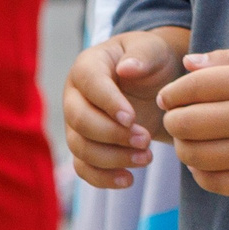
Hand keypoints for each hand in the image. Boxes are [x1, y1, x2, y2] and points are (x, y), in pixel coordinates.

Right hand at [62, 27, 187, 189]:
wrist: (154, 80)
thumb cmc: (151, 60)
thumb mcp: (152, 49)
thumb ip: (141, 55)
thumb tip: (126, 69)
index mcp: (87, 67)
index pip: (90, 85)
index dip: (109, 103)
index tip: (132, 118)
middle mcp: (74, 97)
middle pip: (80, 122)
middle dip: (113, 135)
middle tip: (145, 140)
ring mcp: (76, 124)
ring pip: (80, 148)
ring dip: (112, 158)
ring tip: (146, 158)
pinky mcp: (85, 146)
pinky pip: (83, 167)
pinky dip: (102, 178)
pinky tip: (128, 180)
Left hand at [158, 47, 228, 196]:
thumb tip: (187, 64)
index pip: (191, 88)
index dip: (172, 93)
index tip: (170, 98)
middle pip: (185, 124)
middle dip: (173, 121)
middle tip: (178, 120)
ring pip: (194, 155)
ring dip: (183, 148)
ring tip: (191, 141)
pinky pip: (214, 182)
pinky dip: (200, 174)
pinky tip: (206, 163)